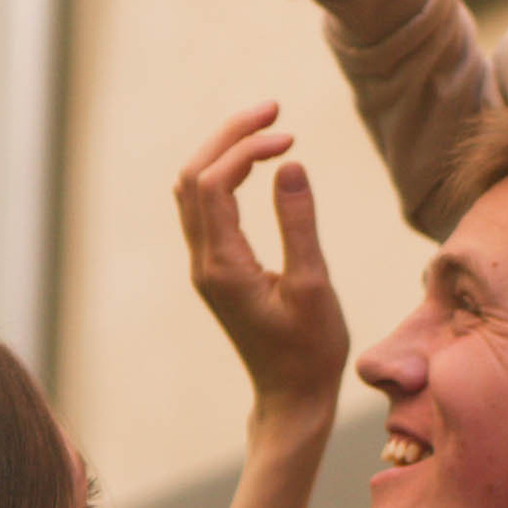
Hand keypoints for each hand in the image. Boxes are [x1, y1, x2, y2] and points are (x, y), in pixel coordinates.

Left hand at [172, 106, 348, 425]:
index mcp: (222, 266)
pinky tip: (257, 165)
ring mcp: (206, 266)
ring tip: (267, 129)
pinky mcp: (217, 270)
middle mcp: (204, 262)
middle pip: (193, 177)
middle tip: (273, 110)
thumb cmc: (310, 350)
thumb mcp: (313, 286)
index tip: (290, 138)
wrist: (292, 397)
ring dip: (224, 152)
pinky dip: (226, 175)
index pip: (214, 183)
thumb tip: (289, 164)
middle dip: (229, 136)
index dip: (246, 149)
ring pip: (193, 190)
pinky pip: (205, 208)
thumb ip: (298, 224)